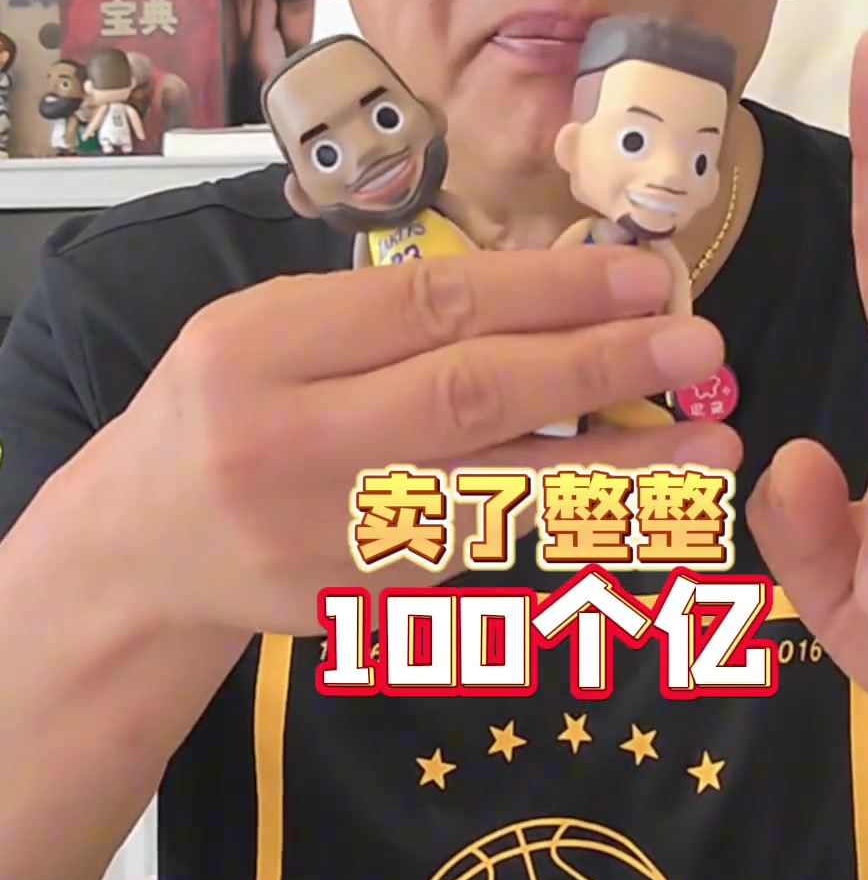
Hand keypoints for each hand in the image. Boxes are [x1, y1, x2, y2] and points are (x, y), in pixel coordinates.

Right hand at [111, 246, 732, 637]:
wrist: (142, 549)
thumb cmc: (219, 407)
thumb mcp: (263, 326)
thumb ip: (380, 311)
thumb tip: (547, 290)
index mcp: (259, 347)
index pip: (431, 307)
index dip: (548, 290)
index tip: (642, 278)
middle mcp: (292, 444)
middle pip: (471, 396)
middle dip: (599, 366)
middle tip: (697, 344)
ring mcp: (328, 537)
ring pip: (499, 494)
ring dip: (618, 470)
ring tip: (712, 445)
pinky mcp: (364, 602)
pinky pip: (487, 548)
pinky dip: (568, 521)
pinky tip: (640, 500)